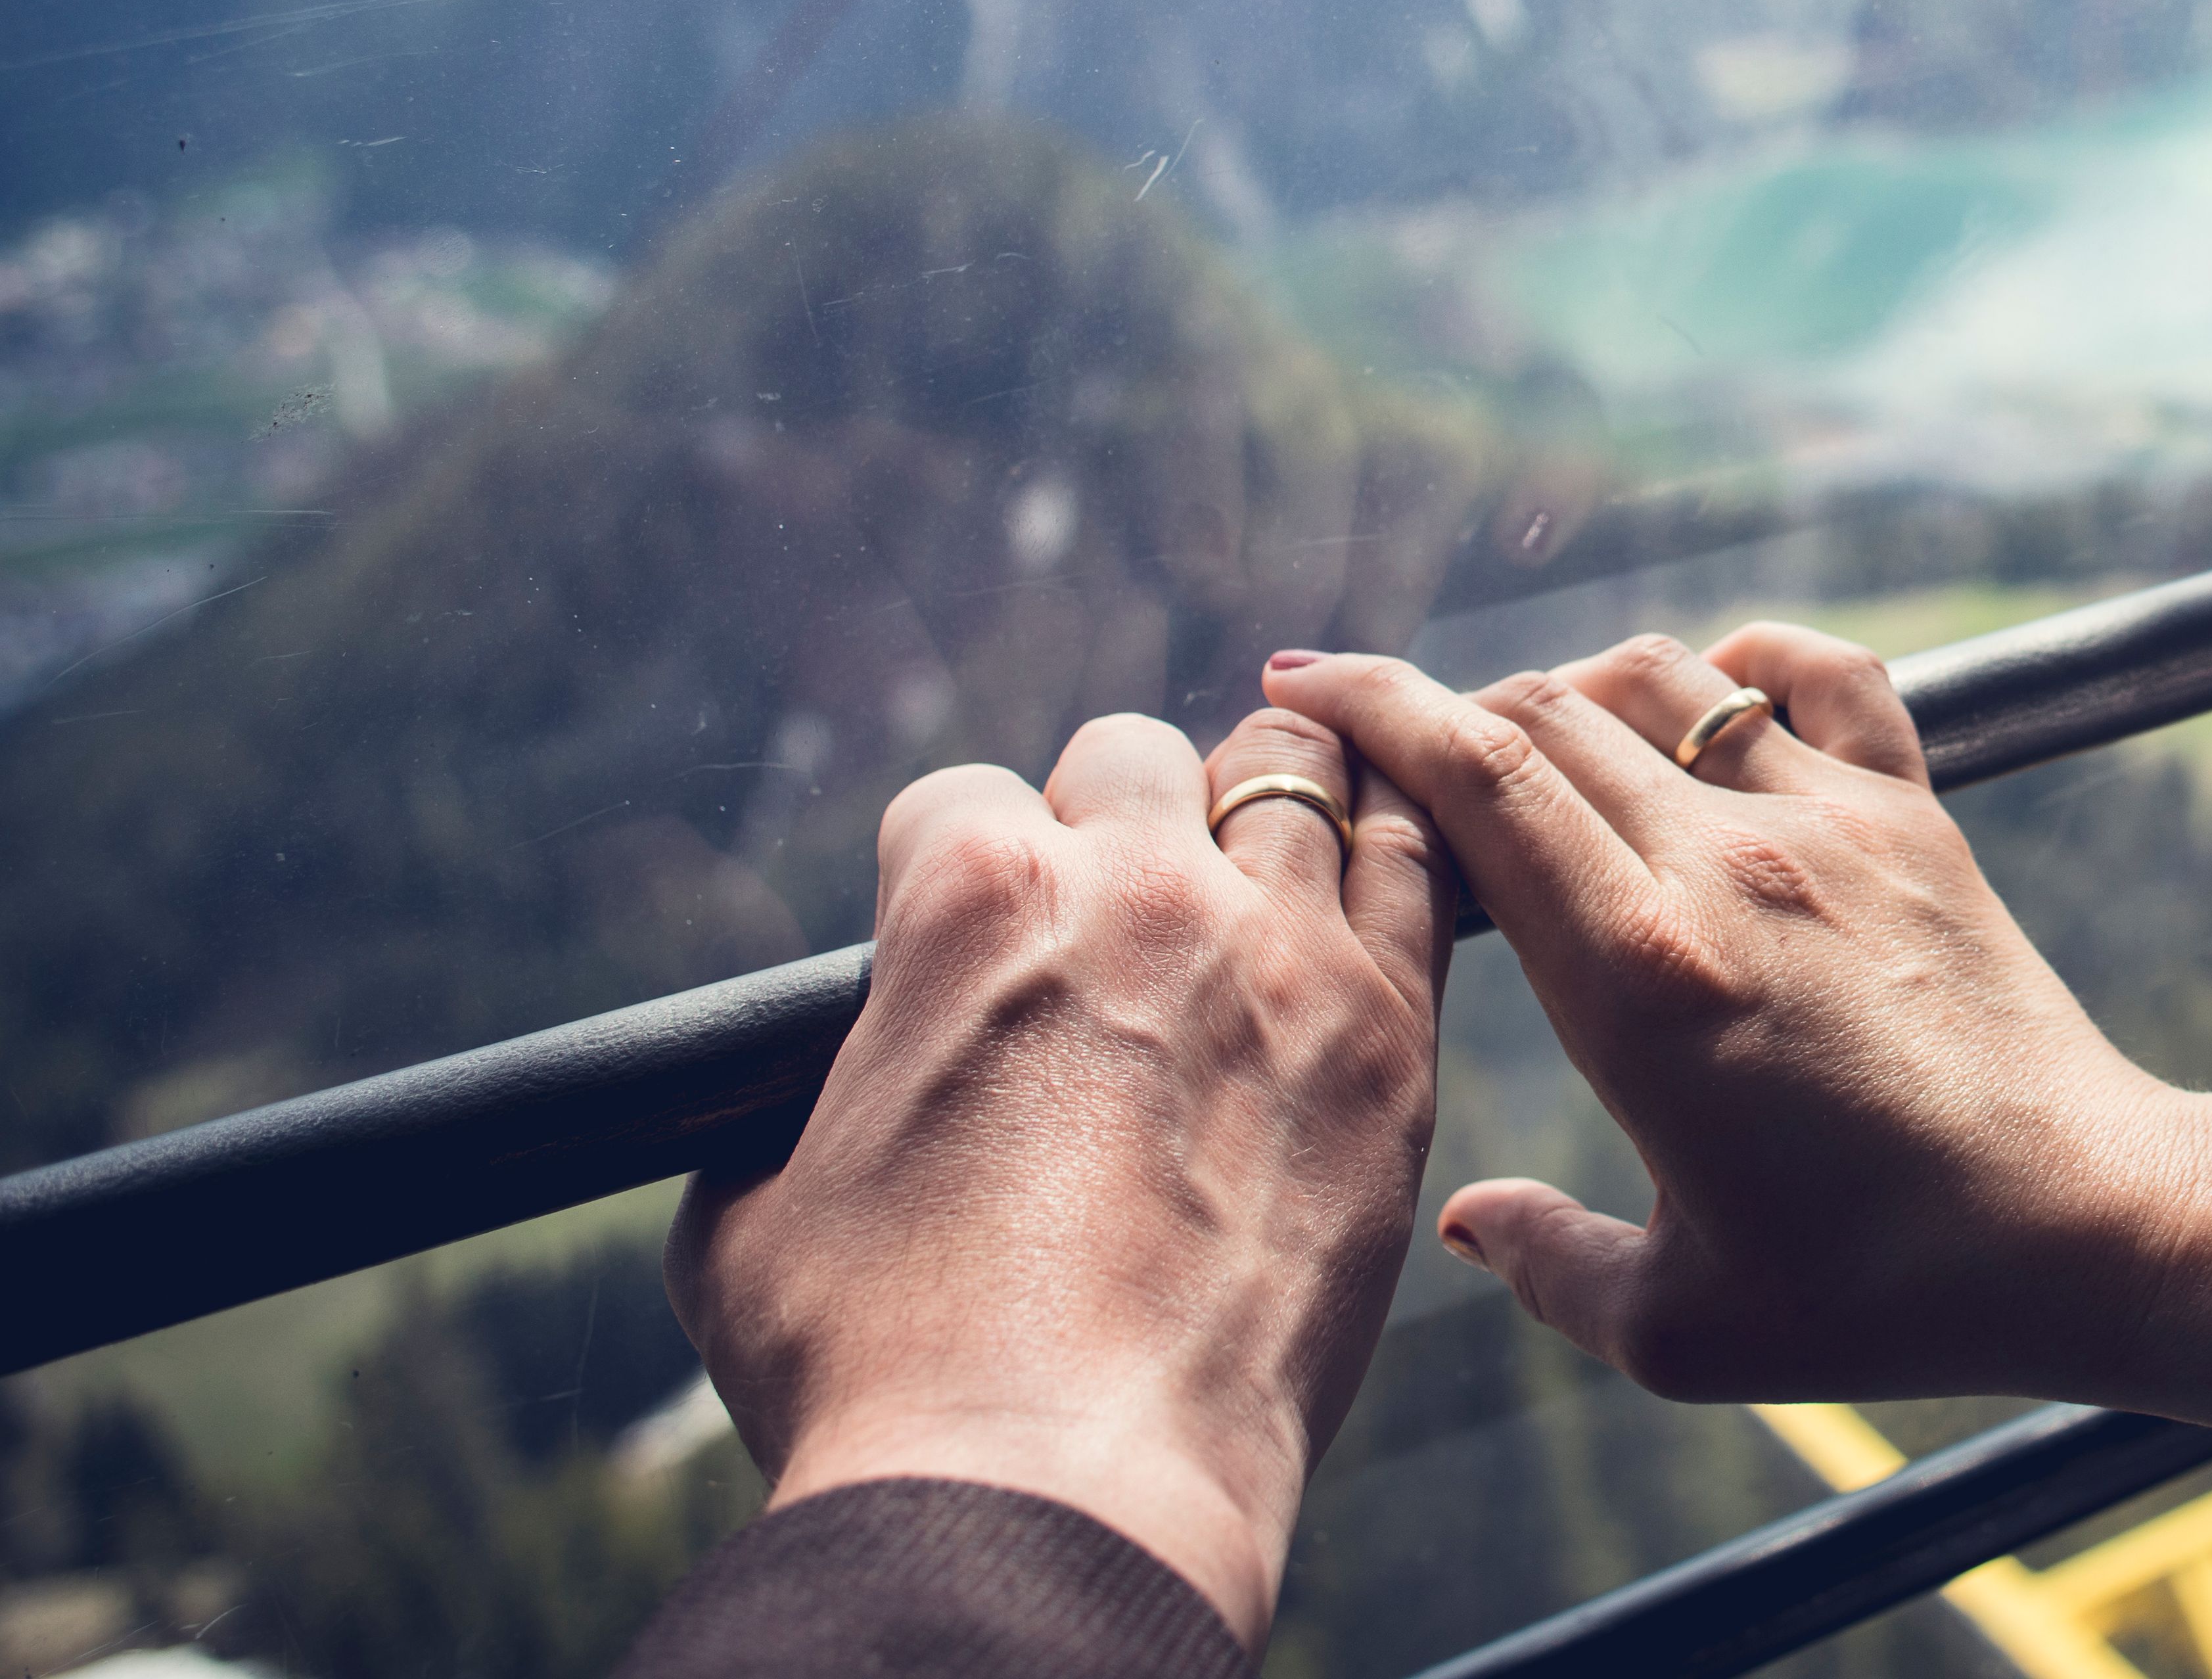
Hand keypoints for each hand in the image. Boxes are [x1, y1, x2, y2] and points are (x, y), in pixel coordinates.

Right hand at [666, 706, 1449, 1643]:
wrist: (1059, 1493)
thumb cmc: (885, 1379)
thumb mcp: (750, 1219)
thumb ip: (782, 1121)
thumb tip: (792, 1121)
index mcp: (972, 900)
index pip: (963, 798)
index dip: (959, 867)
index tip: (985, 936)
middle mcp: (1135, 889)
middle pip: (1133, 760)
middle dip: (1114, 819)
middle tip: (1122, 915)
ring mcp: (1279, 952)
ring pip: (1296, 778)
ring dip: (1259, 815)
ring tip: (1254, 883)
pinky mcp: (1391, 1035)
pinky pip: (1420, 867)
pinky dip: (1395, 848)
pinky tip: (1379, 878)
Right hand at [1264, 632, 2211, 1450]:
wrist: (2086, 1224)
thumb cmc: (1881, 1294)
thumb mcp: (1677, 1329)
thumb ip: (1544, 1267)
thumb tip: (1467, 1225)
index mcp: (1637, 974)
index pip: (1476, 776)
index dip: (1375, 709)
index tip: (1306, 684)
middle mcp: (1723, 865)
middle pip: (1545, 715)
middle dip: (1446, 711)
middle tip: (1394, 750)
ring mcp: (1828, 826)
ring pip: (1660, 680)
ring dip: (1574, 691)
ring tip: (1533, 748)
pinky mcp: (1916, 818)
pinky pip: (1823, 676)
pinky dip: (1745, 659)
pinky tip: (1711, 696)